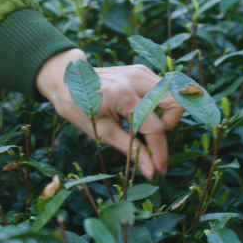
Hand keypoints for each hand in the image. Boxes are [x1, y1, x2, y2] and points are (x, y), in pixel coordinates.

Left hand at [36, 48, 183, 178]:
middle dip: (169, 127)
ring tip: (144, 126)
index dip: (160, 153)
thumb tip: (152, 171)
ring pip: (173, 95)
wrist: (66, 80)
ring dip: (165, 116)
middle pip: (176, 104)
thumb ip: (131, 150)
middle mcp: (136, 79)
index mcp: (124, 95)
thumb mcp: (103, 133)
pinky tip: (141, 113)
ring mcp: (140, 72)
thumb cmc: (79, 108)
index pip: (155, 128)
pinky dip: (158, 106)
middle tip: (151, 138)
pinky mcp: (141, 71)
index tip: (159, 171)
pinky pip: (162, 90)